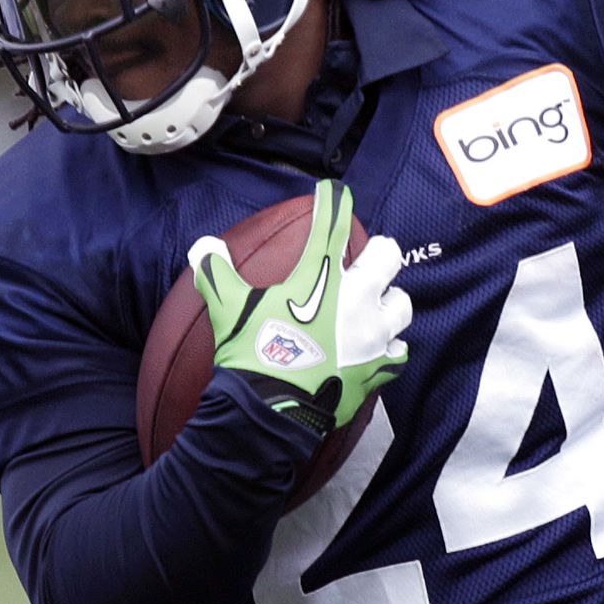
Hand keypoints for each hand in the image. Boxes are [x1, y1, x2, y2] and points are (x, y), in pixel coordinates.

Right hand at [189, 180, 410, 438]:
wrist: (270, 412)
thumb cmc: (252, 354)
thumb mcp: (228, 308)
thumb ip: (217, 272)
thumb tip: (202, 246)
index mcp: (321, 278)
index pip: (331, 226)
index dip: (333, 203)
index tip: (334, 191)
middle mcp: (356, 301)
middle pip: (386, 257)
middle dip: (379, 252)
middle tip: (370, 257)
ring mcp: (372, 336)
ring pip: (401, 305)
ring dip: (390, 302)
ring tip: (378, 305)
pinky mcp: (377, 370)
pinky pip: (398, 353)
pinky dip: (391, 349)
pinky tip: (381, 349)